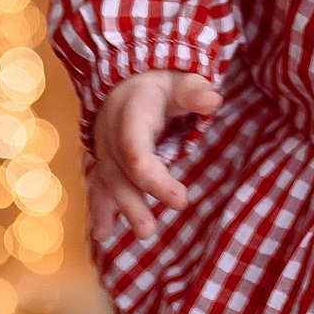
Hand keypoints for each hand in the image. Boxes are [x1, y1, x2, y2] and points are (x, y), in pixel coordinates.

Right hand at [86, 70, 219, 243]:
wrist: (126, 81)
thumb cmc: (161, 85)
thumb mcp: (180, 79)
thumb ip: (195, 91)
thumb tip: (213, 101)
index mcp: (130, 112)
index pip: (134, 149)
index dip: (153, 176)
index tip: (180, 199)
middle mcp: (110, 133)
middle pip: (119, 173)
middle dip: (133, 203)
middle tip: (150, 231)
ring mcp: (104, 149)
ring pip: (109, 183)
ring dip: (123, 210)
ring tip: (143, 234)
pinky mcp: (104, 162)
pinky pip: (99, 186)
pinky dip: (100, 209)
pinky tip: (102, 233)